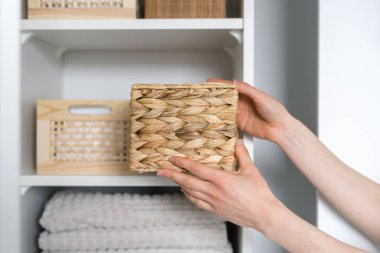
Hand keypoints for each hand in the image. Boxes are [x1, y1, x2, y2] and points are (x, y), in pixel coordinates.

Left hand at [158, 139, 283, 231]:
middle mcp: (214, 191)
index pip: (196, 169)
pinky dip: (189, 197)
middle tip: (161, 171)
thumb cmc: (259, 195)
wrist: (264, 214)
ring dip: (179, 185)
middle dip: (172, 175)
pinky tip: (186, 193)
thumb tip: (238, 142)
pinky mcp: (216, 210)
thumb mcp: (251, 170)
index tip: (172, 159)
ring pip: (190, 193)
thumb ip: (242, 154)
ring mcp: (213, 202)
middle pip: (187, 182)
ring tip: (172, 179)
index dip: (182, 163)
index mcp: (221, 180)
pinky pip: (197, 203)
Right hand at [208, 78, 293, 142]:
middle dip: (215, 95)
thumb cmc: (275, 111)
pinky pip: (227, 121)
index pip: (231, 87)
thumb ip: (246, 90)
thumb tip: (234, 82)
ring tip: (205, 104)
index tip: (209, 82)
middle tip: (203, 93)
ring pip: (224, 108)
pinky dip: (220, 119)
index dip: (220, 84)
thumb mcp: (260, 97)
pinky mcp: (240, 124)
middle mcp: (242, 103)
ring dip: (216, 107)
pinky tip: (214, 117)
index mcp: (247, 94)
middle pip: (225, 97)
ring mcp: (240, 113)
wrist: (280, 128)